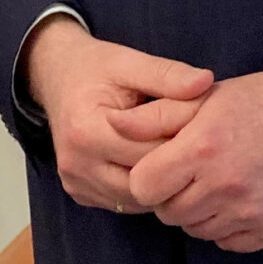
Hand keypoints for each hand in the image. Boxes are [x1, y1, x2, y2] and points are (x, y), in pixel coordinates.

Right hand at [23, 17, 212, 213]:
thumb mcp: (129, 61)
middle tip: (196, 141)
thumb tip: (205, 83)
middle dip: (174, 162)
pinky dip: (145, 188)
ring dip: (162, 180)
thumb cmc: (94, 68)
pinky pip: (125, 202)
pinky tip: (155, 163)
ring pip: (138, 198)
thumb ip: (167, 75)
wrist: (56, 77)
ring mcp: (76, 183)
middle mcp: (76, 165)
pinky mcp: (79, 194)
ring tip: (176, 152)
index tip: (201, 121)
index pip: (151, 150)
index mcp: (86, 131)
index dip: (182, 137)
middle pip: (145, 180)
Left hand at [125, 63, 262, 251]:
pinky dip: (226, 226)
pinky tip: (236, 198)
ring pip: (196, 230)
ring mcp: (250, 212)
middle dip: (170, 194)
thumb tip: (112, 124)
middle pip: (168, 213)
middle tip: (190, 171)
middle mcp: (224, 187)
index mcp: (202, 150)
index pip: (143, 187)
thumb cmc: (260, 101)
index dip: (146, 176)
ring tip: (214, 181)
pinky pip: (228, 242)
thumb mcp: (204, 97)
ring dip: (197, 211)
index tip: (160, 165)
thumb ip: (155, 116)